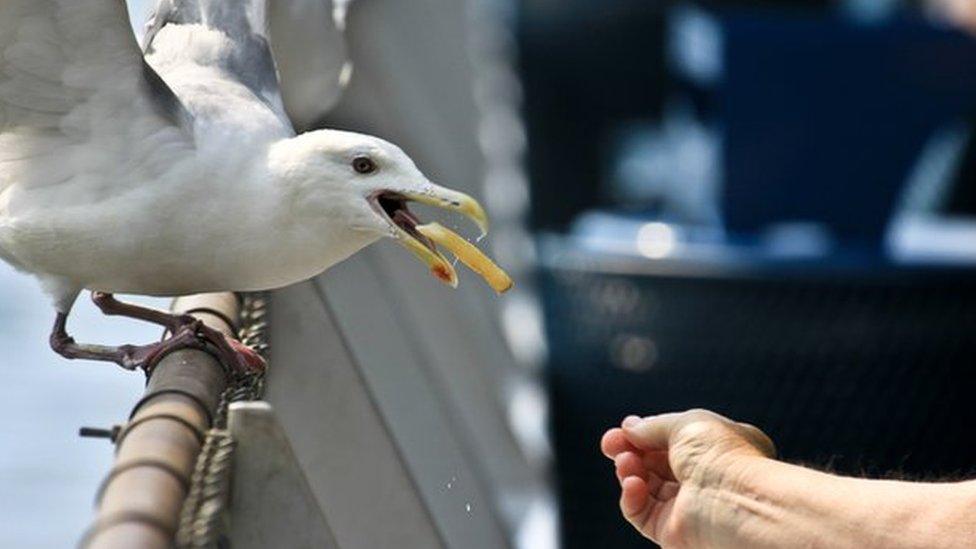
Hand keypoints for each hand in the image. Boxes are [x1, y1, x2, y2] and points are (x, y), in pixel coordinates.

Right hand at [600, 409, 775, 547]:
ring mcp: (688, 506)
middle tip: (610, 444)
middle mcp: (704, 479)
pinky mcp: (673, 532)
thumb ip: (653, 426)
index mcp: (717, 450)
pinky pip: (641, 514)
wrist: (735, 502)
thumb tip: (629, 427)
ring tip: (625, 461)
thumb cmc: (722, 458)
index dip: (646, 434)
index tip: (625, 428)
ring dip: (630, 471)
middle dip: (630, 450)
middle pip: (655, 463)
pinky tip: (633, 484)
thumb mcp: (685, 424)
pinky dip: (631, 498)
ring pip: (645, 487)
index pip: (673, 441)